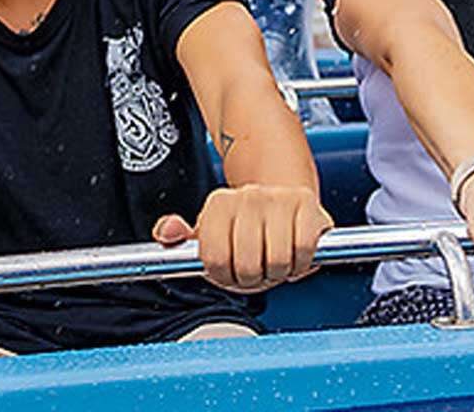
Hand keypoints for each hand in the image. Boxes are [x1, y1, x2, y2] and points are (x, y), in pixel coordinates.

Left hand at [155, 183, 331, 292]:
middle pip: (247, 265)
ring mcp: (279, 198)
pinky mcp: (307, 205)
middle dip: (252, 278)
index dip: (224, 276)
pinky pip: (303, 251)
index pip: (215, 260)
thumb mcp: (208, 233)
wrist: (284, 201)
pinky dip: (301, 263)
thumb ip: (180, 237)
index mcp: (218, 204)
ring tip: (274, 261)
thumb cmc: (244, 227)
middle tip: (256, 268)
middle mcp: (248, 196)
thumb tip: (165, 232)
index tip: (229, 270)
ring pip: (277, 260)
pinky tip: (294, 255)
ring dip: (278, 272)